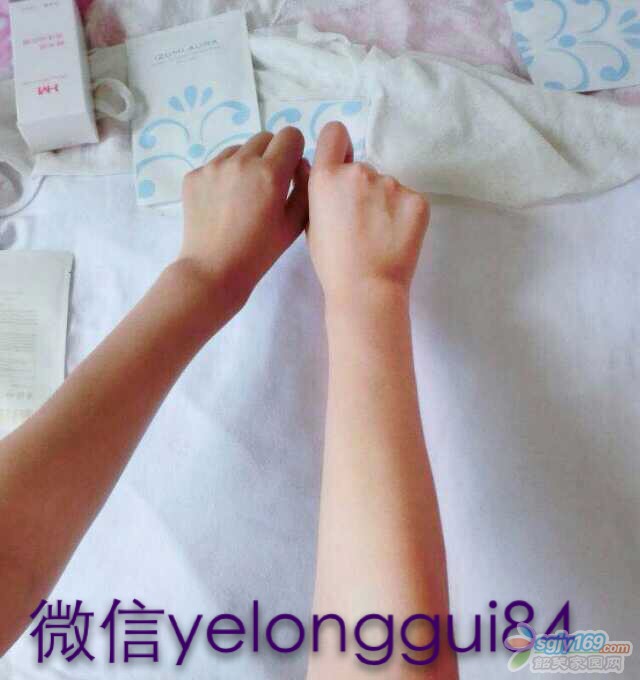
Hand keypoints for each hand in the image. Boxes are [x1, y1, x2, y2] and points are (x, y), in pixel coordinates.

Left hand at [178, 127, 309, 311]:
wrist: (213, 270)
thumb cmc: (259, 253)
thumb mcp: (294, 225)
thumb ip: (304, 188)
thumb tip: (300, 164)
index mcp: (270, 173)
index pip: (291, 135)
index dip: (294, 152)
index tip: (290, 172)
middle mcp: (241, 161)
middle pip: (265, 137)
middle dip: (272, 154)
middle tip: (267, 185)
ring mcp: (214, 166)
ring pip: (239, 149)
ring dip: (246, 164)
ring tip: (243, 197)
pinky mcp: (194, 175)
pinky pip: (216, 164)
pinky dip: (224, 177)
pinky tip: (223, 205)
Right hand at [307, 122, 428, 308]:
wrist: (366, 289)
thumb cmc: (332, 263)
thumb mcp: (310, 225)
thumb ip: (312, 190)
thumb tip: (309, 165)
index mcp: (327, 177)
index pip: (334, 133)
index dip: (338, 146)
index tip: (342, 163)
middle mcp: (359, 173)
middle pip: (362, 169)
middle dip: (361, 189)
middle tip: (360, 223)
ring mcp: (391, 185)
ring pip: (386, 186)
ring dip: (383, 203)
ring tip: (378, 236)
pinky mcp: (417, 200)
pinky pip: (407, 200)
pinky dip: (403, 215)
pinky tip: (395, 238)